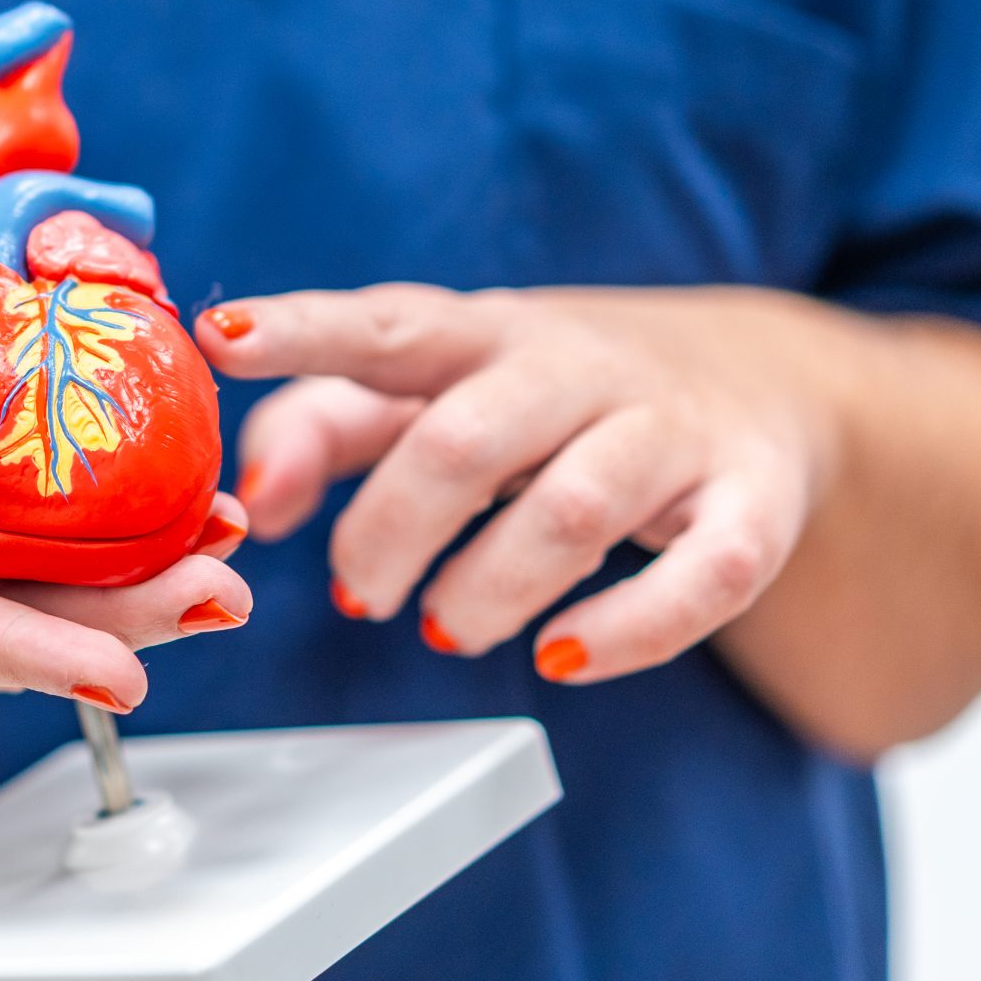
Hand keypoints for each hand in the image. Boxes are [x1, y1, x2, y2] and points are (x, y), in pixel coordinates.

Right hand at [0, 283, 252, 711]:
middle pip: (2, 628)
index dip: (20, 651)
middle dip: (119, 622)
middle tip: (225, 588)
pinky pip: (29, 555)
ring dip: (137, 588)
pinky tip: (186, 504)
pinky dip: (111, 539)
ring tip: (234, 547)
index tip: (119, 672)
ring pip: (30, 600)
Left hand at [196, 284, 843, 683]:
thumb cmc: (551, 397)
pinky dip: (629, 631)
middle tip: (362, 592)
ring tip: (448, 628)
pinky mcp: (750, 506)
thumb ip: (323, 425)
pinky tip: (559, 658)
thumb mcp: (436, 389)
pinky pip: (707, 576)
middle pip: (467, 437)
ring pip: (575, 508)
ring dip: (490, 586)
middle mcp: (579, 369)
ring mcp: (672, 434)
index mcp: (485, 333)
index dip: (301, 331)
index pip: (388, 322)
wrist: (762, 380)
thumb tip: (248, 502)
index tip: (218, 341)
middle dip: (393, 527)